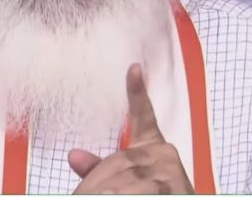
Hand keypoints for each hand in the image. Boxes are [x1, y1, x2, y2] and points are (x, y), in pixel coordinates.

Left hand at [68, 63, 193, 193]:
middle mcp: (164, 154)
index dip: (137, 92)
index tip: (134, 68)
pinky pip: (143, 192)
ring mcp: (173, 172)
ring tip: (96, 195)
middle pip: (121, 161)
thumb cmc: (151, 191)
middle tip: (81, 193)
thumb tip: (73, 155)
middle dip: (98, 182)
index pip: (143, 116)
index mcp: (151, 146)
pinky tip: (118, 194)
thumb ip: (99, 168)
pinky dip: (126, 194)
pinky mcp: (178, 188)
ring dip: (107, 191)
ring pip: (129, 181)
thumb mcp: (125, 181)